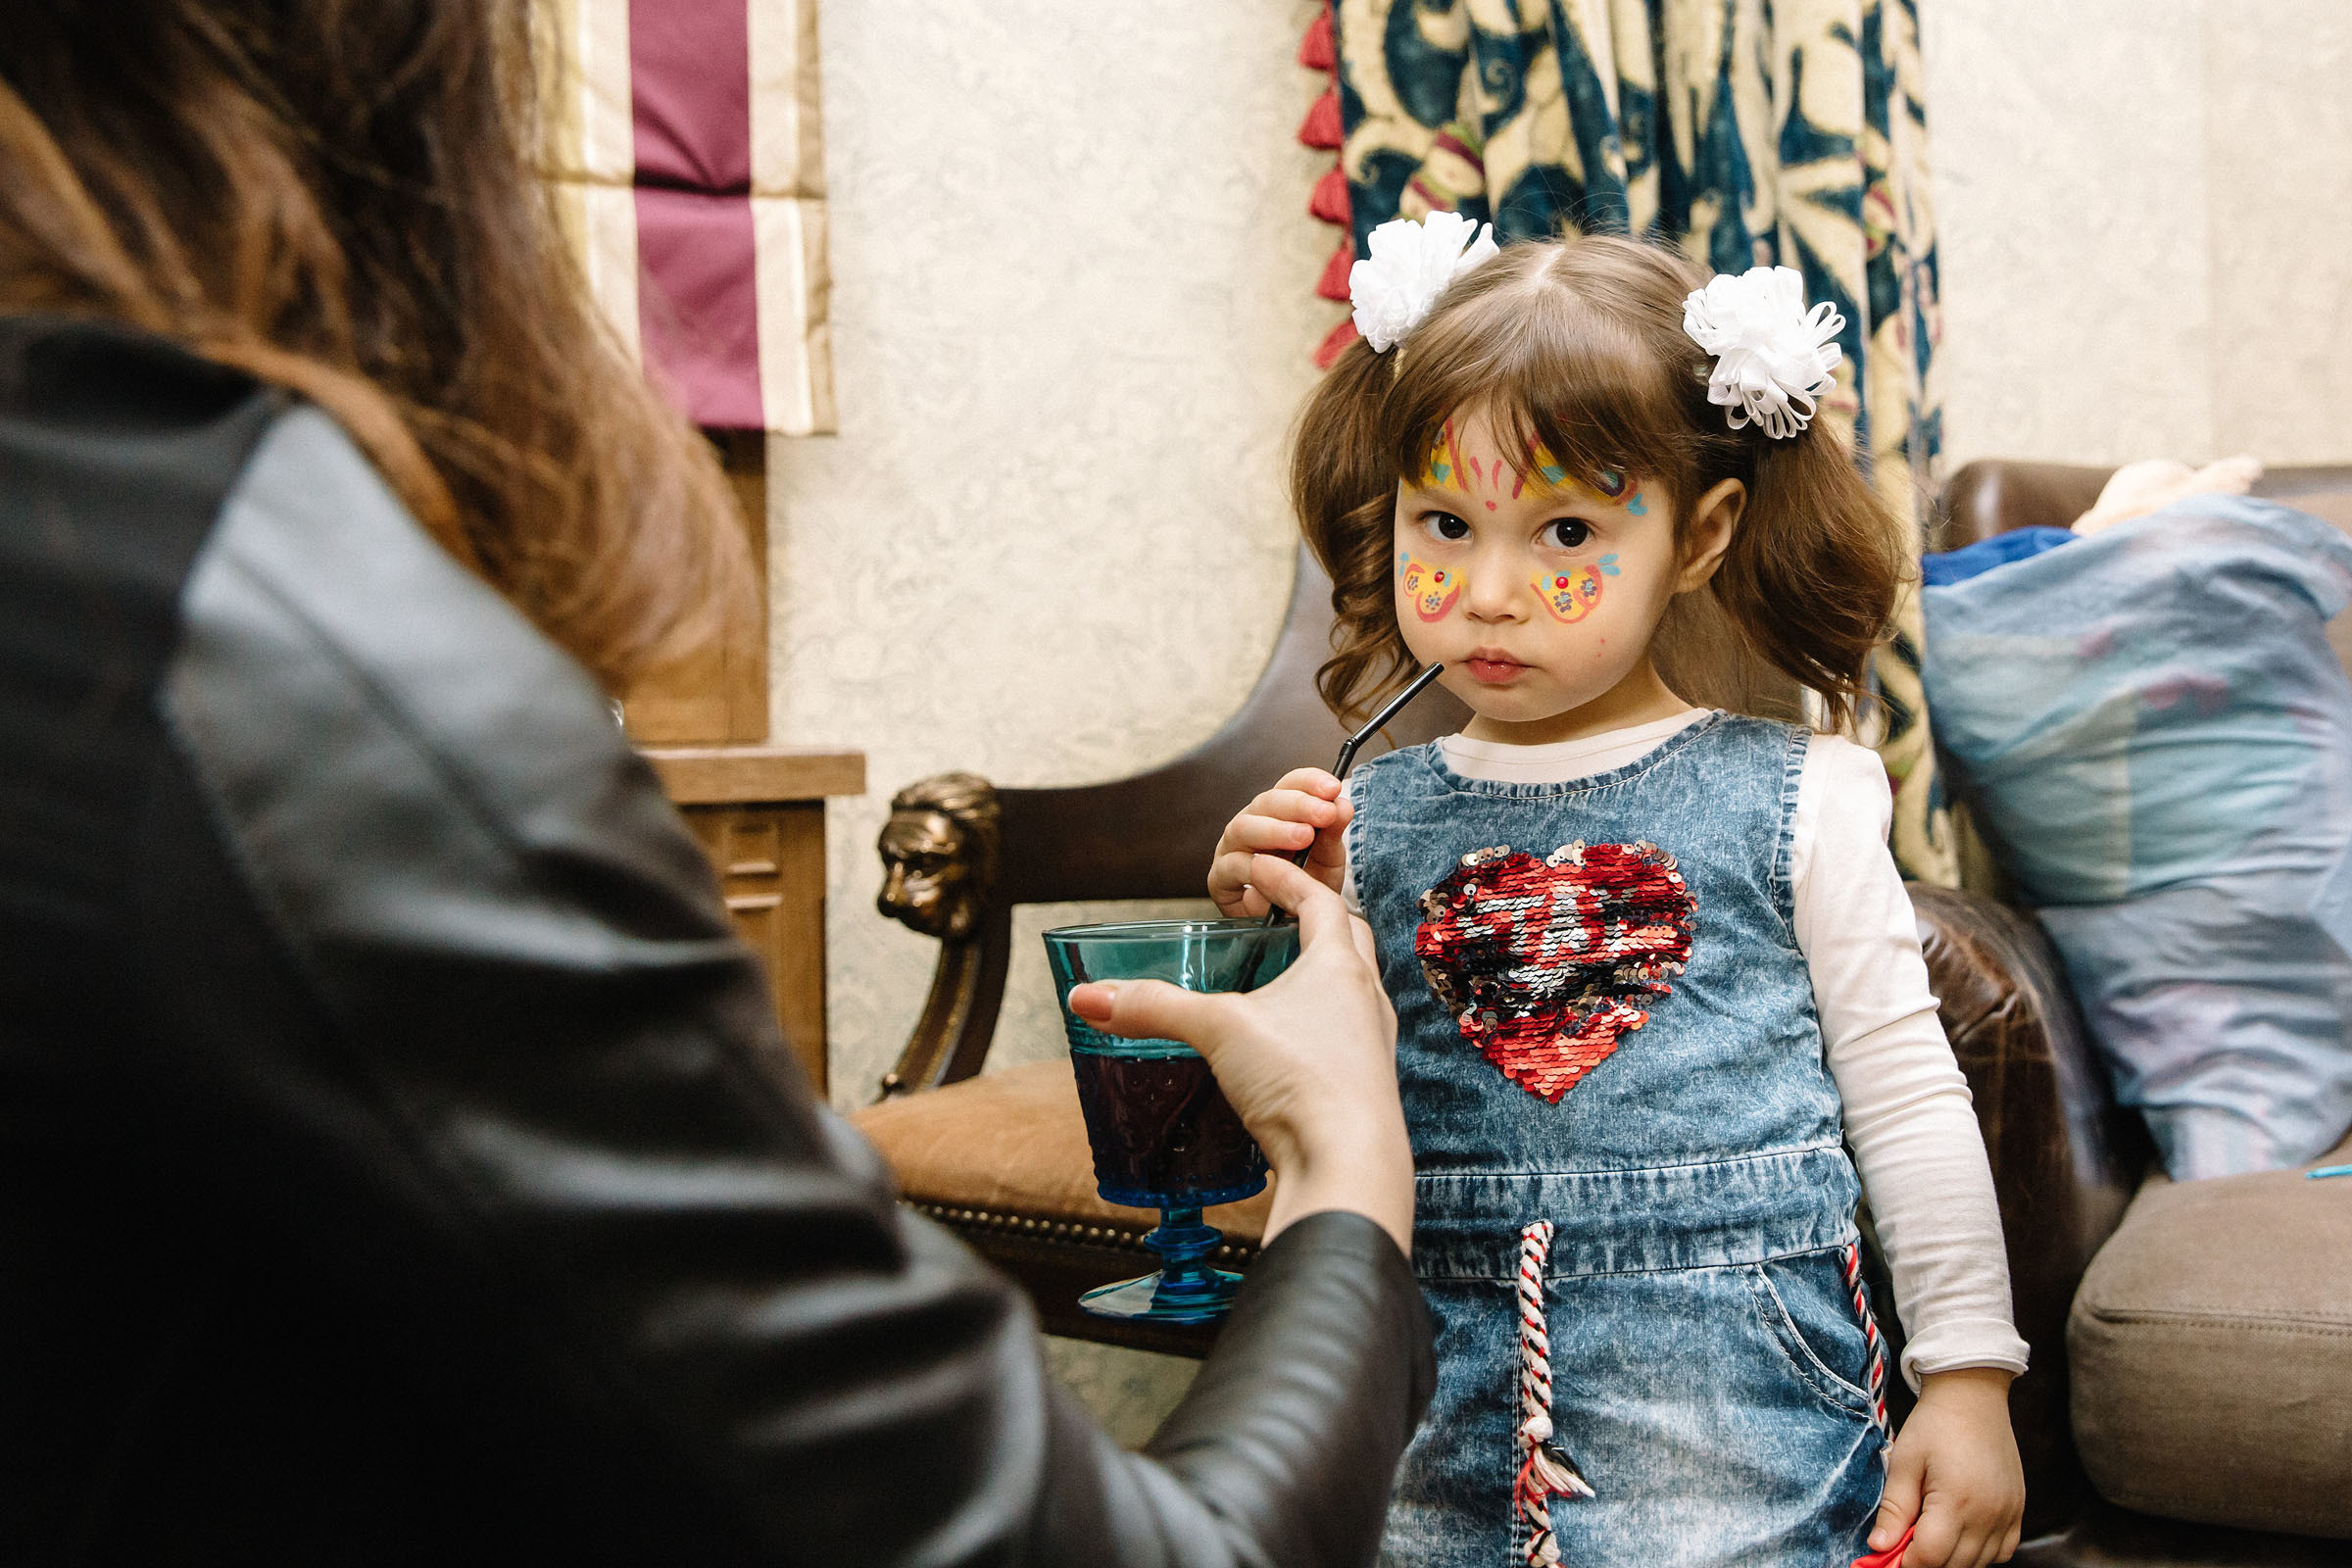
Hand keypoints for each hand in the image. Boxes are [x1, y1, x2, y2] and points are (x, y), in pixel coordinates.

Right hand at [1070, 856, 1410, 1255]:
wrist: (1348, 1164)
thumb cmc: (1301, 1080)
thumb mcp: (1216, 1030)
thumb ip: (1152, 1007)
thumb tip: (1087, 997)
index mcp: (1339, 965)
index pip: (1319, 900)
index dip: (1287, 878)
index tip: (1259, 867)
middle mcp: (1367, 998)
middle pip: (1347, 940)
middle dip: (1314, 922)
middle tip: (1277, 918)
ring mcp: (1373, 1044)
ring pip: (1352, 992)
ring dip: (1320, 978)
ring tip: (1279, 980)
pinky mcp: (1366, 1087)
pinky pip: (1346, 1039)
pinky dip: (1320, 1027)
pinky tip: (1289, 1046)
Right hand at [1208, 768, 1352, 917]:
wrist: (1291, 926)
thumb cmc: (1306, 887)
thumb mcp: (1328, 860)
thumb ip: (1333, 833)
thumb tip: (1343, 804)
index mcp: (1279, 812)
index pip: (1290, 784)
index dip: (1310, 781)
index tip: (1333, 788)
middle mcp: (1252, 823)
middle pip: (1266, 801)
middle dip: (1298, 804)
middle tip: (1325, 813)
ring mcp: (1232, 848)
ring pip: (1244, 827)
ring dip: (1275, 830)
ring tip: (1305, 837)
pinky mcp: (1220, 877)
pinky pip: (1230, 865)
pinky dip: (1251, 865)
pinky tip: (1273, 870)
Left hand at [1871, 1368, 2023, 1567]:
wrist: (1973, 1396)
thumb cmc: (1934, 1425)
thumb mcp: (1905, 1462)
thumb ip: (1894, 1509)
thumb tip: (1879, 1546)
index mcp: (1957, 1501)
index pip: (1931, 1558)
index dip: (1906, 1562)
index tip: (1889, 1554)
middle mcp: (1989, 1514)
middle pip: (1955, 1566)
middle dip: (1926, 1562)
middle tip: (1906, 1542)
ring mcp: (2008, 1515)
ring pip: (1979, 1564)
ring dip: (1952, 1559)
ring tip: (1930, 1532)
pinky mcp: (2018, 1511)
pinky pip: (2003, 1552)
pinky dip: (1980, 1553)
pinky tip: (1960, 1533)